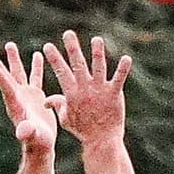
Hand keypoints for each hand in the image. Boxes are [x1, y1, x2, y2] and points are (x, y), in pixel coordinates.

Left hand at [0, 41, 62, 154]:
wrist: (42, 145)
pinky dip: (36, 66)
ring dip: (13, 60)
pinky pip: (35, 77)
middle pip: (6, 77)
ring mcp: (26, 96)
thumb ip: (27, 132)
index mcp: (16, 106)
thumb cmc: (38, 142)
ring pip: (18, 73)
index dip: (1, 79)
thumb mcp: (34, 136)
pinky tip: (38, 53)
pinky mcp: (36, 96)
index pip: (7, 89)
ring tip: (9, 44)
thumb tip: (22, 131)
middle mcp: (17, 98)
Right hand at [42, 30, 130, 146]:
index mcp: (72, 93)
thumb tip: (46, 101)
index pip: (61, 72)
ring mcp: (100, 90)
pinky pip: (119, 78)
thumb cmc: (82, 129)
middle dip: (72, 48)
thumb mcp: (65, 118)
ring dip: (97, 52)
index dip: (54, 58)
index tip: (48, 46)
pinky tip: (126, 57)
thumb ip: (58, 105)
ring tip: (96, 39)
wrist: (100, 140)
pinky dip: (123, 68)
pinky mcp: (114, 94)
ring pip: (98, 67)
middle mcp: (85, 89)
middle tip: (68, 33)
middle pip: (77, 64)